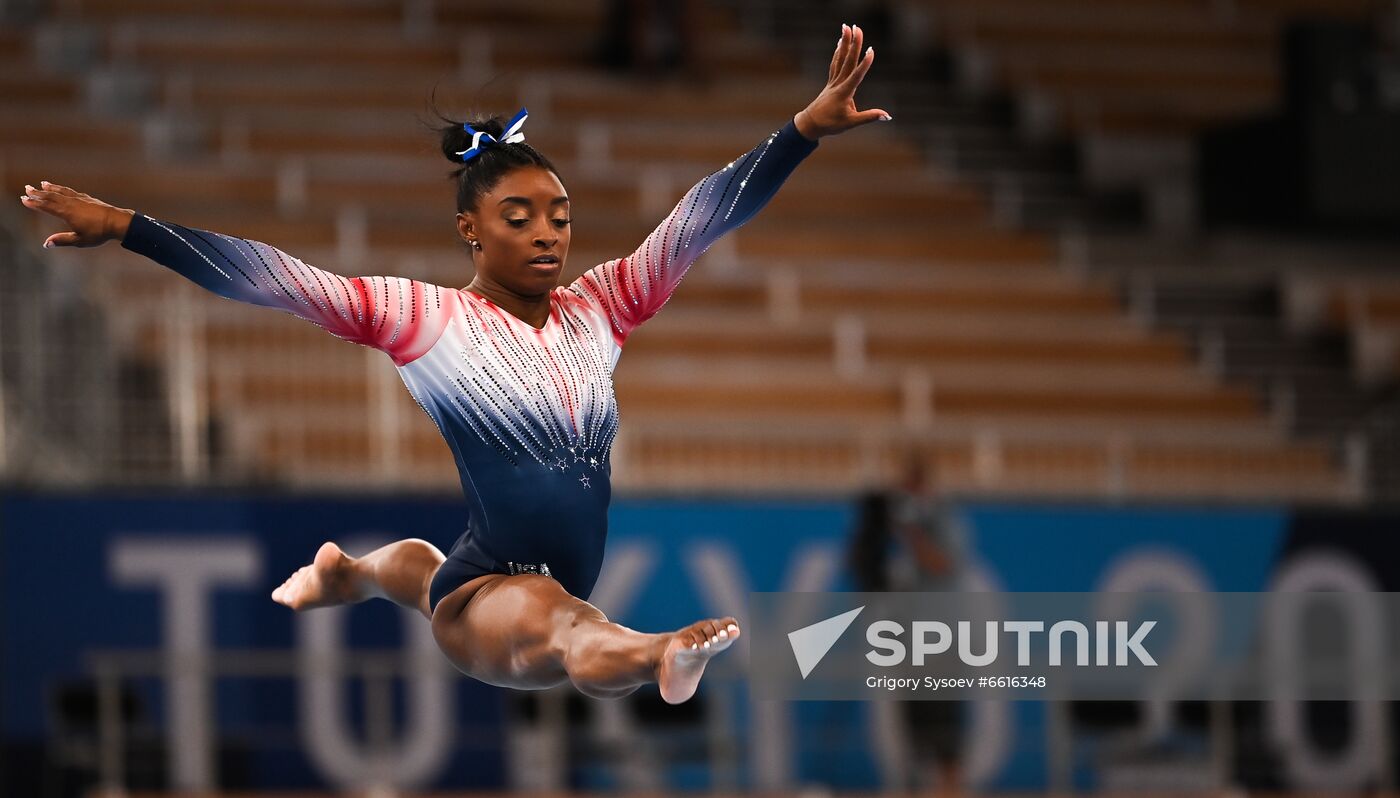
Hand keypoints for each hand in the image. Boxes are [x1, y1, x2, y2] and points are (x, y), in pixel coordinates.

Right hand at [19, 181, 133, 247]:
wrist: (117, 222)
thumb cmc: (99, 233)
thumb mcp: (80, 240)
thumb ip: (62, 240)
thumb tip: (46, 244)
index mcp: (67, 213)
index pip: (46, 207)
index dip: (34, 203)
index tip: (24, 200)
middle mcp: (71, 203)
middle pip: (51, 196)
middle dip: (38, 193)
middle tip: (26, 188)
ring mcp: (79, 199)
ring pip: (61, 191)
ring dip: (50, 188)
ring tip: (42, 183)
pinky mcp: (87, 198)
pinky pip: (71, 191)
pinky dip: (63, 188)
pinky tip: (61, 188)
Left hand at [793, 23, 890, 139]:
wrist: (810, 124)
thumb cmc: (830, 124)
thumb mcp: (850, 123)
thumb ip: (868, 117)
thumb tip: (887, 116)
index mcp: (845, 92)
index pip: (856, 75)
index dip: (865, 63)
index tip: (871, 50)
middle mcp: (838, 83)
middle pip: (847, 61)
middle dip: (853, 44)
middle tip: (857, 28)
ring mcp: (833, 82)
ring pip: (840, 59)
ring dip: (844, 43)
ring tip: (847, 28)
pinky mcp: (831, 82)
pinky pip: (835, 64)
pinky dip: (838, 53)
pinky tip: (840, 43)